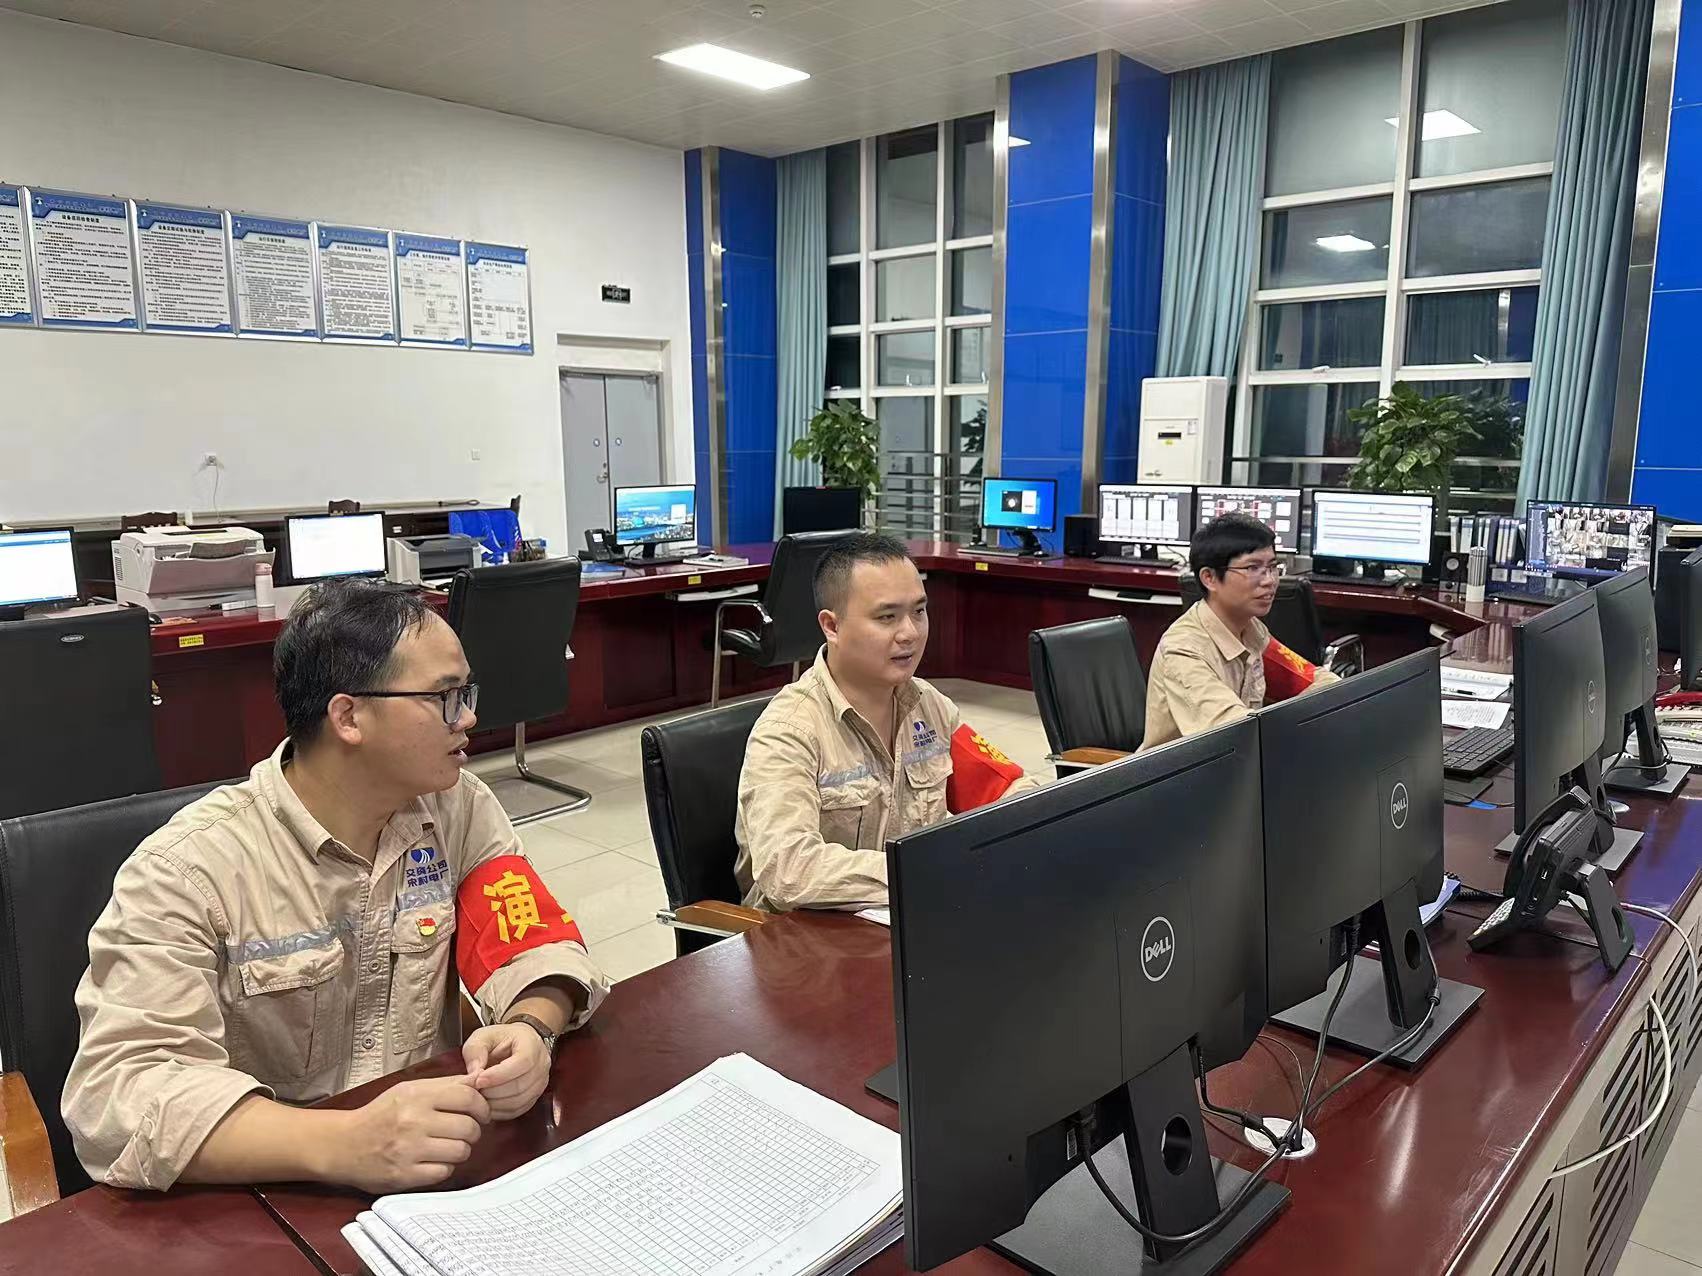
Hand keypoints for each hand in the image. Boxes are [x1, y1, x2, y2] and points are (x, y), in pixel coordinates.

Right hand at [334, 1076, 488, 1193]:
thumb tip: (479, 1080)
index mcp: (416, 1096)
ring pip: (460, 1151)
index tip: (481, 1112)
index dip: (482, 1106)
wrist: (343, 1144)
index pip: (468, 1096)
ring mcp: (409, 1149)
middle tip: (463, 1132)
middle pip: (469, 1126)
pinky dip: (443, 1167)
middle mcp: (413, 1121)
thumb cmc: (379, 1115)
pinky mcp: (404, 1174)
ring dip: (460, 1150)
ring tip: (447, 1146)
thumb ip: (445, 1085)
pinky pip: (443, 1172)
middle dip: (473, 1131)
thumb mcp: (409, 1089)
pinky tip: (433, 1160)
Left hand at [463, 1022, 552, 1119]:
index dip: (499, 1075)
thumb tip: (473, 1073)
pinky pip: (519, 1110)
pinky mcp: (535, 1096)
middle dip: (493, 1092)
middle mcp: (541, 1064)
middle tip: (474, 1090)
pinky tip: (488, 1105)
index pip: (522, 1062)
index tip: (478, 1080)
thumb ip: (475, 1050)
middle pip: (520, 1085)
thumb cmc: (501, 1039)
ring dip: (496, 1103)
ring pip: (519, 1101)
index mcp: (531, 1044)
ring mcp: (541, 1082)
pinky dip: (501, 1111)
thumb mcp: (483, 1036)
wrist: (517, 1043)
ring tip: (479, 1097)